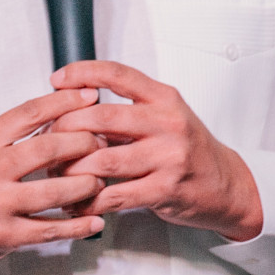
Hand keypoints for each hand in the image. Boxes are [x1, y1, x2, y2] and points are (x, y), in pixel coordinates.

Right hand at [0, 88, 107, 274]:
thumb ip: (7, 138)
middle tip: (102, 141)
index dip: (65, 101)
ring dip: (86, 184)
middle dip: (84, 142)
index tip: (90, 95)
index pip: (29, 113)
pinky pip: (50, 229)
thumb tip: (54, 119)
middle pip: (48, 147)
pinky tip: (94, 221)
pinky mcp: (3, 236)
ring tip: (99, 180)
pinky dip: (78, 225)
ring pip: (55, 190)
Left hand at [48, 61, 263, 241]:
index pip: (117, 73)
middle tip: (48, 139)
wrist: (226, 184)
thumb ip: (126, 110)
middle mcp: (168, 122)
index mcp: (164, 98)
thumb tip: (72, 106)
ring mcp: (168, 156)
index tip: (56, 79)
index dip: (82, 72)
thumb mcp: (164, 117)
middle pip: (101, 116)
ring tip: (56, 173)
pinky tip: (77, 202)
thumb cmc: (187, 149)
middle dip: (65, 128)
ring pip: (103, 159)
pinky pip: (116, 195)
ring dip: (72, 168)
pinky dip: (90, 200)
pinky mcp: (165, 189)